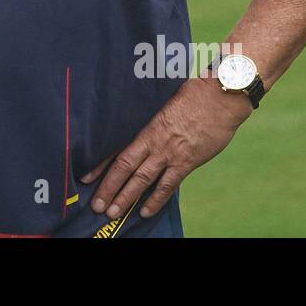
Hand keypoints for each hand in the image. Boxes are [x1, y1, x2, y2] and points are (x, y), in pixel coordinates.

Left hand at [80, 77, 251, 220]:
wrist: (221, 97)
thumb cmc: (193, 93)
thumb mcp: (164, 98)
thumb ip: (149, 112)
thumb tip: (135, 116)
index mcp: (144, 124)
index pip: (116, 147)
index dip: (99, 164)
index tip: (85, 177)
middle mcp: (153, 141)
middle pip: (124, 166)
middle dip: (108, 187)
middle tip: (95, 205)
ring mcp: (169, 153)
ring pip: (142, 179)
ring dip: (126, 197)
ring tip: (112, 212)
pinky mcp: (186, 162)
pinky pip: (167, 185)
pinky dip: (156, 200)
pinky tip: (144, 212)